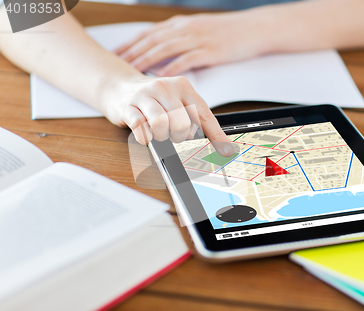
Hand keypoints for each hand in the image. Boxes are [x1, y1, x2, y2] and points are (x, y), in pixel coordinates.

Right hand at [103, 74, 233, 155]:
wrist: (119, 87)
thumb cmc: (155, 99)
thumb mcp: (177, 102)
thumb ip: (197, 119)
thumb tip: (221, 144)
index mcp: (182, 87)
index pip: (204, 114)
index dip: (216, 136)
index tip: (225, 151)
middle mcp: (164, 87)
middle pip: (182, 122)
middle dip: (179, 136)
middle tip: (173, 134)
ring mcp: (144, 96)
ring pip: (161, 123)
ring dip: (162, 136)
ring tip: (159, 133)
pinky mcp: (127, 106)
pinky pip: (140, 127)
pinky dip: (145, 137)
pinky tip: (146, 133)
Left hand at [115, 12, 267, 75]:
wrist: (253, 28)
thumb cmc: (227, 32)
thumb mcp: (198, 30)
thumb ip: (179, 39)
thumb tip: (162, 53)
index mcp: (181, 25)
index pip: (149, 33)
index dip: (131, 43)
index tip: (115, 54)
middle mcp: (185, 29)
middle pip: (152, 40)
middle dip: (132, 52)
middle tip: (116, 65)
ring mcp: (198, 39)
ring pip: (165, 48)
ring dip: (147, 60)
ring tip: (133, 71)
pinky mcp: (210, 50)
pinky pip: (187, 59)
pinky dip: (173, 67)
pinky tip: (162, 76)